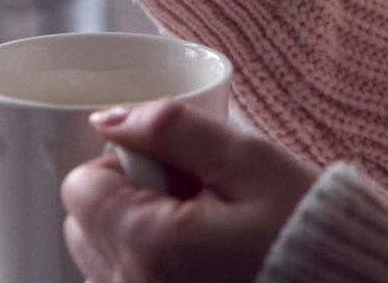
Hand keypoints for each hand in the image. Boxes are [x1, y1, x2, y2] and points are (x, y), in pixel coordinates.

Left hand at [60, 98, 318, 282]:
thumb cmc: (307, 230)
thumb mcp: (248, 161)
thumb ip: (170, 129)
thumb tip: (107, 119)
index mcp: (146, 246)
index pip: (81, 185)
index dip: (126, 165)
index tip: (179, 172)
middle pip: (83, 225)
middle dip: (127, 200)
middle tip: (196, 200)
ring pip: (102, 259)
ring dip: (138, 237)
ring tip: (204, 236)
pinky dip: (151, 270)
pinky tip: (202, 265)